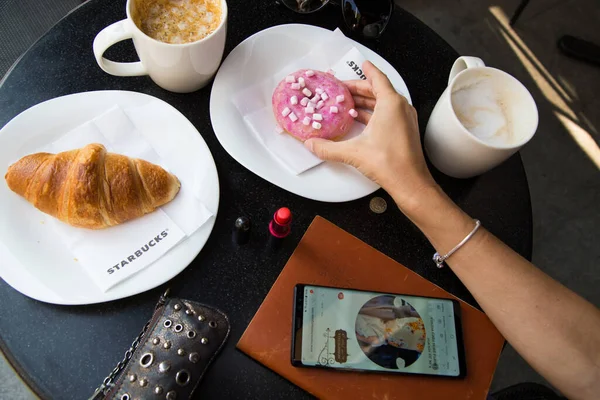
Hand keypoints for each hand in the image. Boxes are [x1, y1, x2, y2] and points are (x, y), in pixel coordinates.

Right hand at [304, 61, 435, 210]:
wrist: (410, 183)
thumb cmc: (390, 163)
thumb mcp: (353, 152)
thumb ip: (328, 148)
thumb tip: (312, 144)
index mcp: (391, 104)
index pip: (377, 78)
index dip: (368, 70)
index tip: (362, 64)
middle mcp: (400, 108)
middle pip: (379, 90)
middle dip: (361, 88)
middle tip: (344, 89)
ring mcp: (405, 120)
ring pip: (384, 102)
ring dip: (367, 101)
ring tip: (349, 103)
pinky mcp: (405, 131)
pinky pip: (388, 114)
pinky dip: (374, 112)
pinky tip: (361, 120)